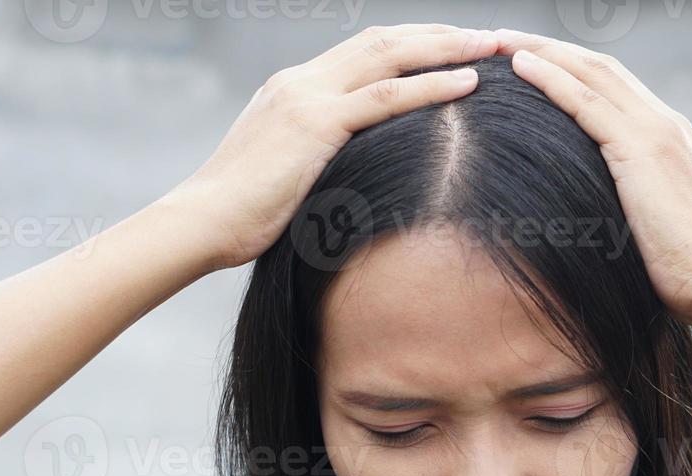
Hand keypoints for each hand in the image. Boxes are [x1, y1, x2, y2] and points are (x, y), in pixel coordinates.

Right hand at [167, 24, 499, 271]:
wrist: (200, 223)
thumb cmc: (237, 217)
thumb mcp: (282, 177)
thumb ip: (315, 163)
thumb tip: (350, 183)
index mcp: (293, 89)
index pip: (364, 52)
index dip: (412, 45)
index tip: (453, 49)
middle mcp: (302, 81)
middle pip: (384, 40)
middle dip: (439, 35)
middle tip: (487, 37)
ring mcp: (308, 97)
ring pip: (390, 55)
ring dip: (447, 48)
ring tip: (491, 48)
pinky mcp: (315, 124)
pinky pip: (386, 97)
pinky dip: (432, 86)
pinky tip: (468, 85)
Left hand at [493, 29, 691, 318]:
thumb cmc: (681, 269)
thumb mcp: (647, 226)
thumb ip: (623, 205)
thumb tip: (586, 218)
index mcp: (666, 137)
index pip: (613, 86)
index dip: (571, 68)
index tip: (530, 62)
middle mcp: (662, 123)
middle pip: (598, 67)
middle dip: (551, 48)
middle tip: (504, 40)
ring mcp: (653, 131)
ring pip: (590, 73)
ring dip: (542, 51)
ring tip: (500, 42)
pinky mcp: (639, 149)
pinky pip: (585, 101)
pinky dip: (551, 78)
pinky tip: (520, 65)